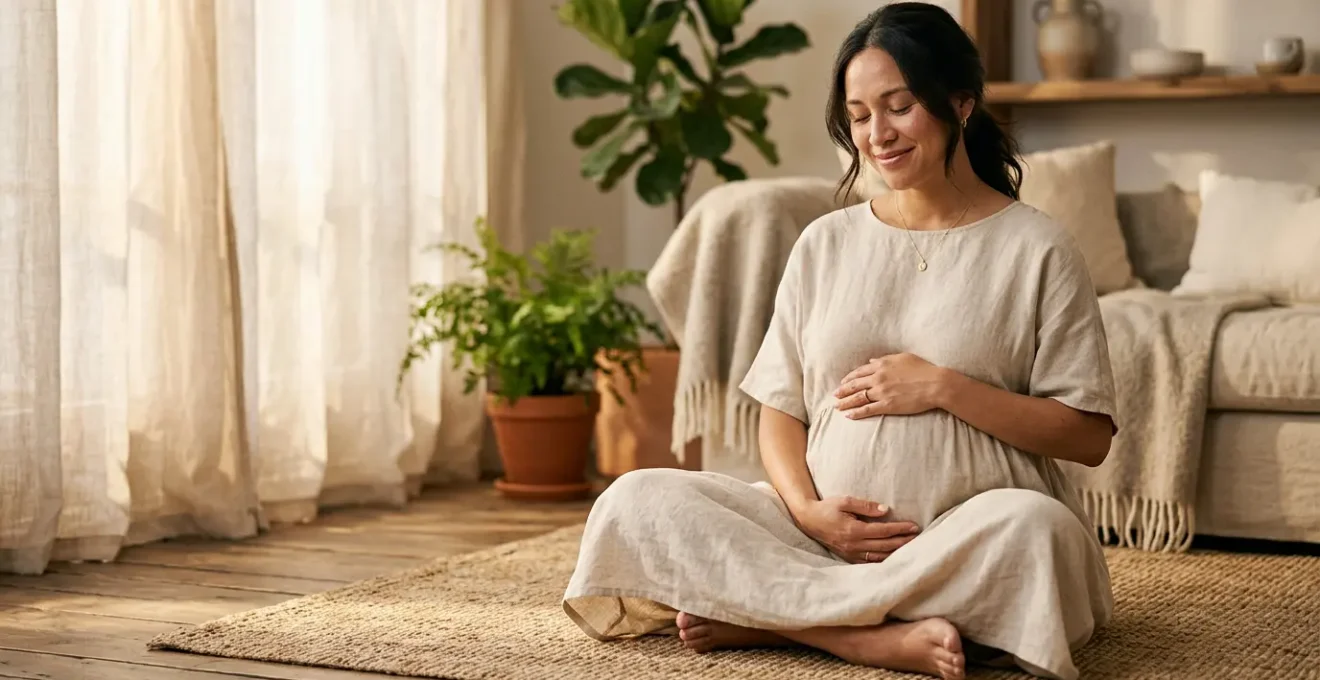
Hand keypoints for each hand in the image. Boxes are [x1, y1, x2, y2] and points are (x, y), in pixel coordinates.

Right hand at [792, 496, 920, 563]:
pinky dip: (883, 560)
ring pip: (879, 557)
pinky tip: (893, 557)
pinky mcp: (848, 557)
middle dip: (903, 542)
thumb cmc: (827, 508)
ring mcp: (851, 553)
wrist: (809, 520)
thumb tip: (885, 510)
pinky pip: (870, 562)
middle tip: (918, 538)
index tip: (913, 526)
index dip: (900, 529)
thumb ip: (865, 506)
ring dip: (896, 553)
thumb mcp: (845, 501)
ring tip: (910, 548)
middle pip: (885, 546)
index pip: (883, 531)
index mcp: (854, 530)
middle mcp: (854, 545)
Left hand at [834, 353, 947, 418]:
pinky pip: (868, 410)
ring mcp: (882, 392)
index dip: (849, 378)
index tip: (842, 382)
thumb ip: (884, 359)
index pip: (859, 372)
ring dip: (845, 403)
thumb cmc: (923, 369)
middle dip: (842, 391)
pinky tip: (849, 415)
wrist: (935, 384)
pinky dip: (857, 413)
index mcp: (881, 365)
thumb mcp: (903, 358)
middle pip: (855, 385)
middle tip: (834, 395)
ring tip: (837, 407)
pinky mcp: (887, 405)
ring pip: (858, 398)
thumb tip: (872, 361)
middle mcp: (878, 378)